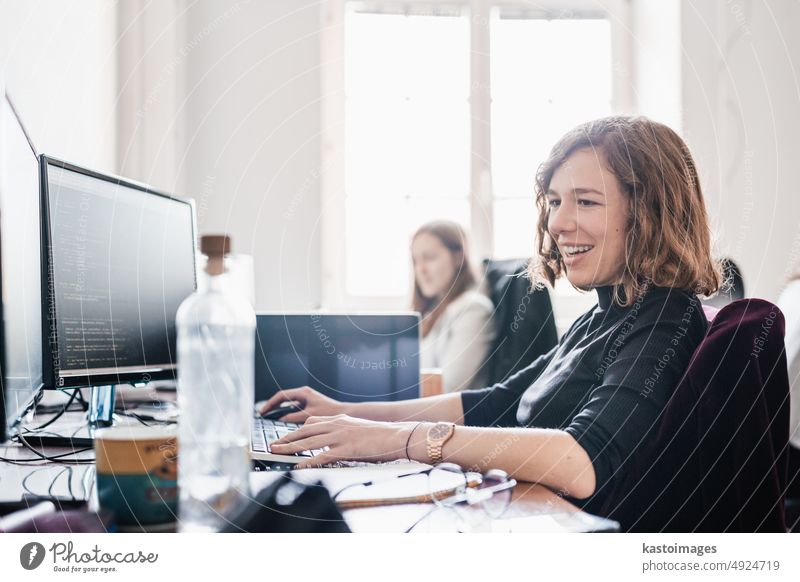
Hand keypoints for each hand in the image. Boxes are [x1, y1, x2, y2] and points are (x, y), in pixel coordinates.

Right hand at [259, 386, 345, 422]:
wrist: (344, 413)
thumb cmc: (329, 413)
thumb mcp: (308, 416)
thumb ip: (293, 417)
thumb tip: (281, 419)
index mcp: (303, 392)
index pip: (281, 395)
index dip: (270, 403)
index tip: (263, 411)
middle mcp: (304, 394)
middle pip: (283, 398)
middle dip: (273, 405)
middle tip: (263, 414)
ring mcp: (306, 399)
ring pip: (288, 403)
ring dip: (280, 409)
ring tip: (270, 417)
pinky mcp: (309, 404)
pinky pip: (294, 407)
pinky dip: (287, 412)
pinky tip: (283, 420)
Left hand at [270, 414, 417, 468]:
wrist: (396, 435)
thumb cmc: (380, 435)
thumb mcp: (357, 428)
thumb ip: (342, 431)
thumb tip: (332, 440)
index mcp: (340, 419)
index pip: (312, 422)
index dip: (296, 430)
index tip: (285, 436)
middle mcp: (337, 425)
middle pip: (305, 431)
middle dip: (287, 438)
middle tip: (273, 444)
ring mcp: (340, 436)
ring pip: (308, 441)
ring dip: (289, 447)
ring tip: (276, 452)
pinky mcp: (345, 449)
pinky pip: (321, 456)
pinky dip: (307, 461)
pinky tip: (298, 466)